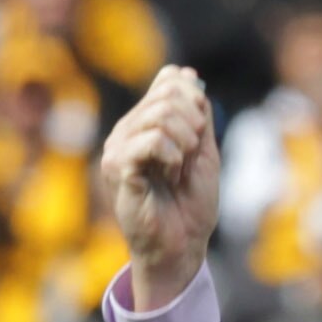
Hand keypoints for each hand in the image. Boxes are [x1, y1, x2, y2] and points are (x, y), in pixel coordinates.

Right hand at [99, 64, 220, 309]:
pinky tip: (170, 174)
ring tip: (179, 169)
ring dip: (185, 142)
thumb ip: (197, 114)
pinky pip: (152, 140)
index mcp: (145, 124)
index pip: (168, 81)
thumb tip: (186, 74)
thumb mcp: (203, 151)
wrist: (182, 247)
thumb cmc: (190, 205)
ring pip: (161, 115)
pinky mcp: (118, 168)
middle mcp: (126, 131)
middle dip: (195, 123)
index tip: (200, 131)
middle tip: (190, 155)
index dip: (194, 98)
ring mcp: (118, 148)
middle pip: (168, 94)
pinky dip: (172, 155)